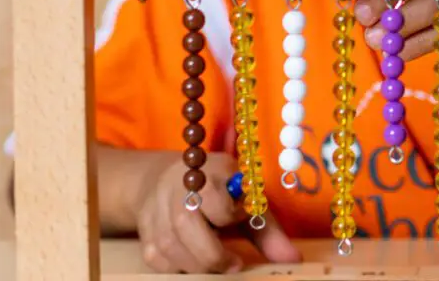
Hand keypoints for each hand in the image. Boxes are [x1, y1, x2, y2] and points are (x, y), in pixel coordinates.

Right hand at [134, 152, 300, 273]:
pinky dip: (177, 268)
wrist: (166, 180)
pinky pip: (156, 259)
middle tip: (232, 265)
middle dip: (211, 254)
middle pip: (185, 225)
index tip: (242, 215)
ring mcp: (156, 210)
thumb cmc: (218, 191)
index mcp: (208, 172)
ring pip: (169, 247)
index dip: (232, 214)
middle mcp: (177, 188)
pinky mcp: (144, 231)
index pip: (216, 199)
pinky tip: (193, 262)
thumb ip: (269, 231)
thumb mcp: (245, 199)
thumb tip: (293, 261)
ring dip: (196, 265)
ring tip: (217, 265)